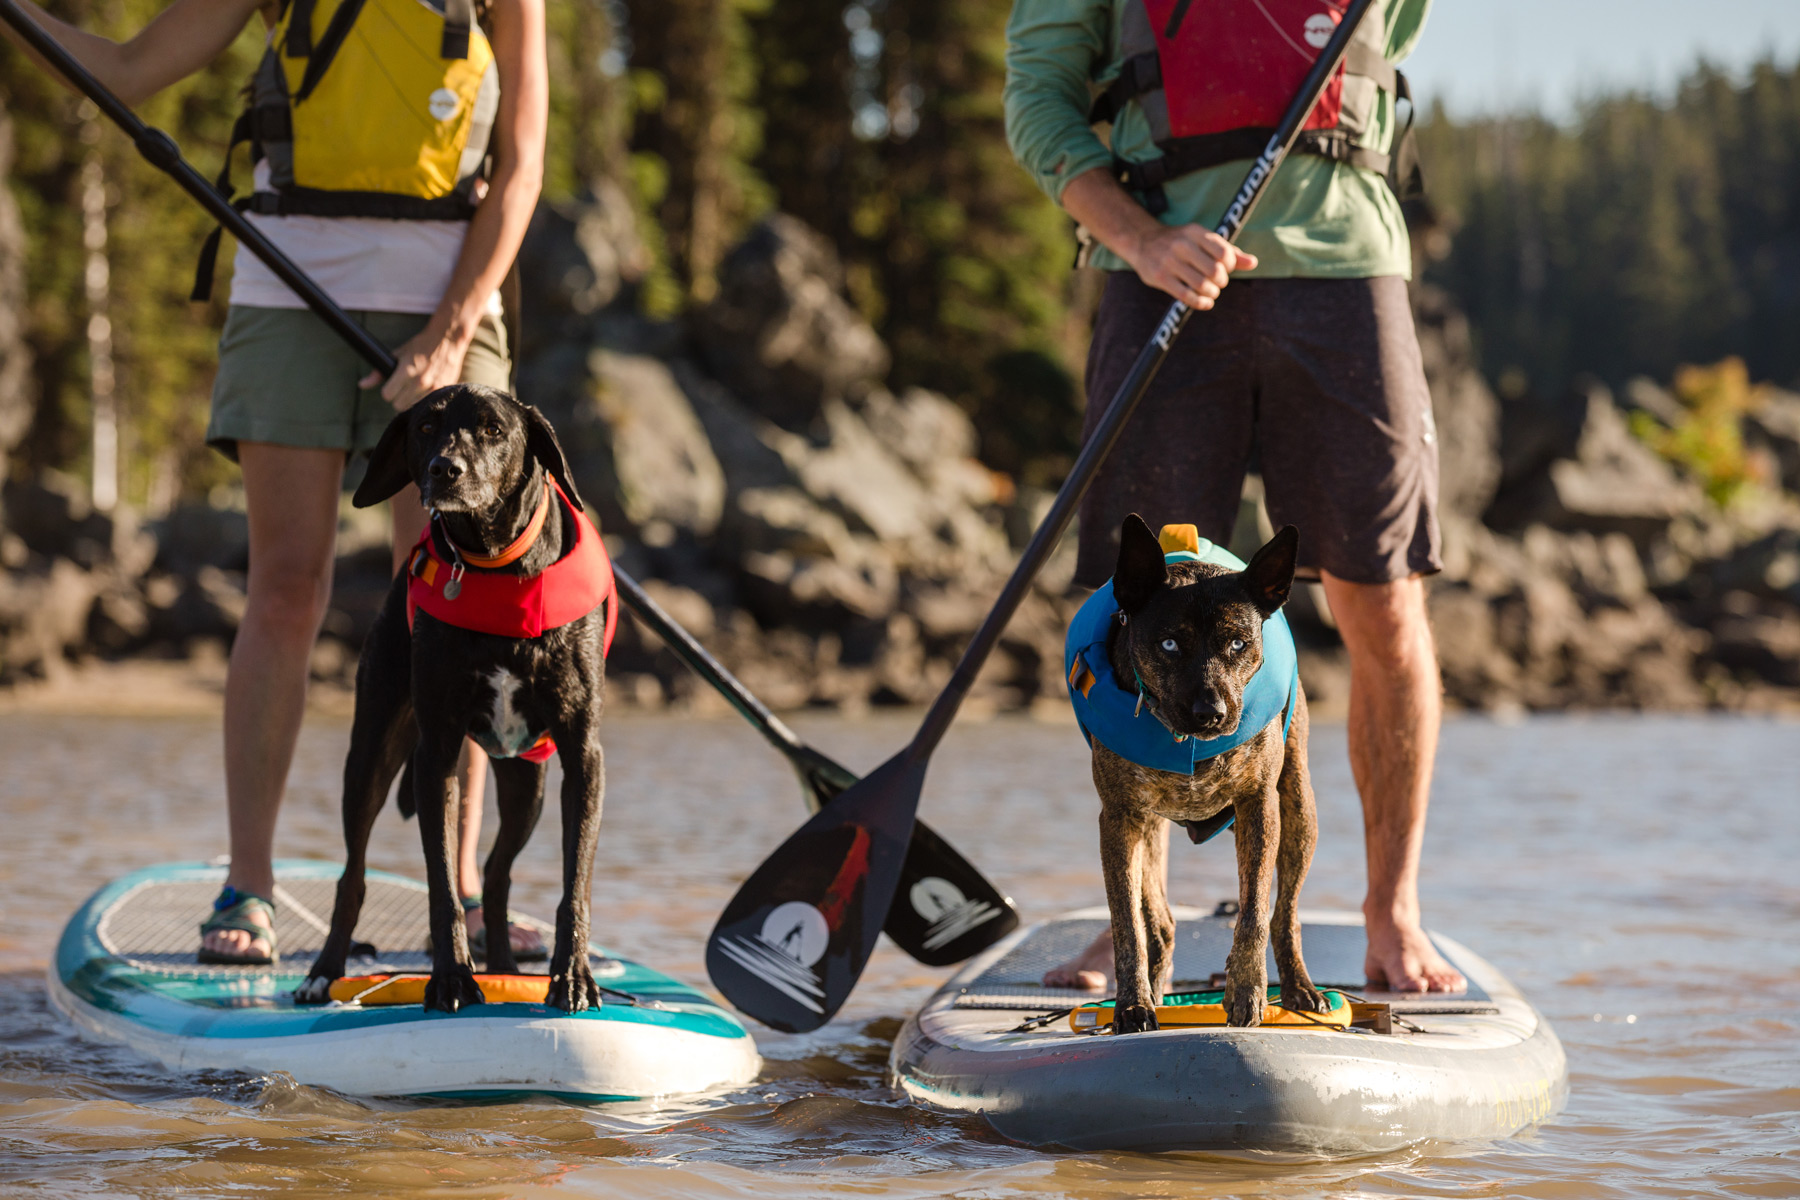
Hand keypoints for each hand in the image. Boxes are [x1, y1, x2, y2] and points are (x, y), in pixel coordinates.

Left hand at [360, 319, 472, 410]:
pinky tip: (427, 390)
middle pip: (399, 405)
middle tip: (403, 389)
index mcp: (406, 370)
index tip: (390, 388)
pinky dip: (426, 400)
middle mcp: (420, 380)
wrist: (447, 339)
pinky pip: (429, 404)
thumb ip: (378, 372)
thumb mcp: (398, 354)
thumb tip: (362, 385)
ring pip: (414, 408)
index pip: (387, 395)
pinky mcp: (444, 389)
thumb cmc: (420, 345)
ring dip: (412, 401)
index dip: (387, 392)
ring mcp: (433, 386)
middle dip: (398, 398)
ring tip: (415, 390)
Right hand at [1124, 223, 1257, 309]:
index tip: (1225, 269)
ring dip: (1212, 293)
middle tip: (1218, 283)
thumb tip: (1253, 263)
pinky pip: (1187, 296)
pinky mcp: (1161, 277)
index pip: (1224, 254)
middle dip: (1221, 282)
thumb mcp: (1203, 239)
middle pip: (1215, 272)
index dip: (1230, 267)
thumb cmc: (1180, 242)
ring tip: (1211, 292)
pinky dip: (1201, 303)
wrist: (1142, 241)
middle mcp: (1182, 245)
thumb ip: (1228, 251)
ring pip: (1202, 285)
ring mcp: (1170, 261)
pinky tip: (1205, 302)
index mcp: (1195, 232)